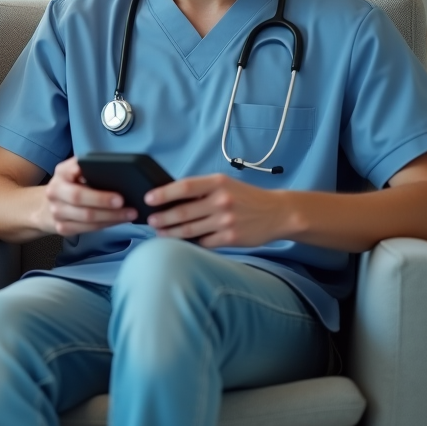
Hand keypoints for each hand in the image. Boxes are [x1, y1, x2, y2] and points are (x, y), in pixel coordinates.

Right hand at [41, 157, 136, 235]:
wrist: (46, 206)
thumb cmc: (70, 185)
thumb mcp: (74, 171)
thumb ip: (88, 167)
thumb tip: (116, 170)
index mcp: (61, 173)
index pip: (76, 173)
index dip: (91, 175)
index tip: (112, 182)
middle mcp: (55, 191)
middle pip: (78, 197)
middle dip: (103, 201)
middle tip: (124, 202)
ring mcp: (57, 212)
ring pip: (86, 217)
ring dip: (110, 216)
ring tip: (130, 213)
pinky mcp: (62, 228)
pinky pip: (88, 228)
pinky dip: (106, 225)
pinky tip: (118, 221)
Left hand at [146, 175, 290, 247]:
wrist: (278, 213)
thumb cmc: (245, 197)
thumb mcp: (225, 184)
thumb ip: (201, 189)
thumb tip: (170, 197)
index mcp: (217, 183)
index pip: (184, 187)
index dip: (163, 193)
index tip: (149, 199)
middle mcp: (221, 201)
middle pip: (183, 212)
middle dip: (162, 218)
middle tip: (151, 221)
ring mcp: (226, 221)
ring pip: (190, 229)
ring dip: (171, 233)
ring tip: (160, 232)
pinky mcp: (231, 238)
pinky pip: (203, 242)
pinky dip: (191, 242)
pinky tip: (182, 242)